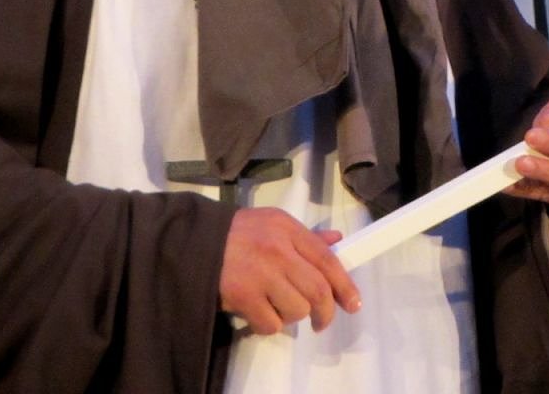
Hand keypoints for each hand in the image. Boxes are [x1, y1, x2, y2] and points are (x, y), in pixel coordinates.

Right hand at [218, 207, 360, 334]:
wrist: (195, 242)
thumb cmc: (238, 233)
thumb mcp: (274, 224)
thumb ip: (306, 237)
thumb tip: (337, 241)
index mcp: (288, 229)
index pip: (327, 259)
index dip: (345, 285)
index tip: (352, 303)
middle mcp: (277, 250)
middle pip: (317, 289)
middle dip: (325, 312)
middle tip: (322, 321)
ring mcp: (260, 274)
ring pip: (297, 309)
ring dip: (293, 316)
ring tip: (279, 307)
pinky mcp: (243, 296)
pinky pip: (271, 324)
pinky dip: (270, 325)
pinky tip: (260, 313)